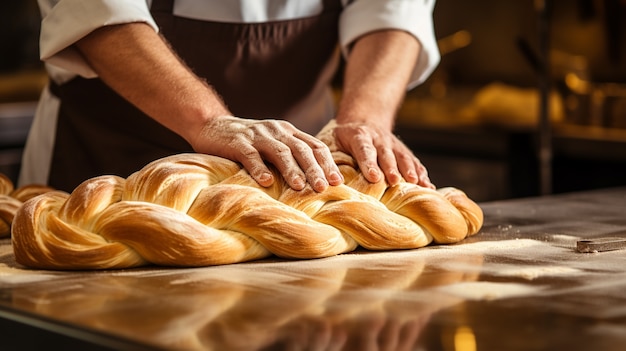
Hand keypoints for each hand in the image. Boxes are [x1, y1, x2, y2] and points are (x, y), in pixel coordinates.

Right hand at [192, 116, 343, 191]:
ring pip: (280, 152)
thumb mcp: (273, 144)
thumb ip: (291, 157)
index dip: (328, 163)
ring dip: (291, 170)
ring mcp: (257, 135)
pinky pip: (251, 155)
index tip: (338, 182)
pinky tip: (266, 182)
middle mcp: (277, 131)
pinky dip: (259, 168)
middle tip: (324, 188)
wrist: (212, 125)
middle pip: (302, 150)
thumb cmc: (247, 142)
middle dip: (315, 169)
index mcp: (289, 132)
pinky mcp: (238, 142)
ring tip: (299, 187)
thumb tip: (315, 184)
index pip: (315, 146)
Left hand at [333, 122, 433, 188]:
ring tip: (416, 184)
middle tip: (394, 181)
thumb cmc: (343, 138)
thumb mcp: (331, 141)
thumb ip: (329, 158)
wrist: (363, 120)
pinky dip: (421, 173)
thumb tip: (327, 181)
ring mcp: (393, 144)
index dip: (369, 163)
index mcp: (359, 136)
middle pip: (386, 154)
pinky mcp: (403, 151)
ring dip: (410, 170)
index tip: (374, 177)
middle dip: (391, 168)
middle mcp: (378, 138)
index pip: (364, 149)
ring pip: (403, 156)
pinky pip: (414, 162)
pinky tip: (428, 186)